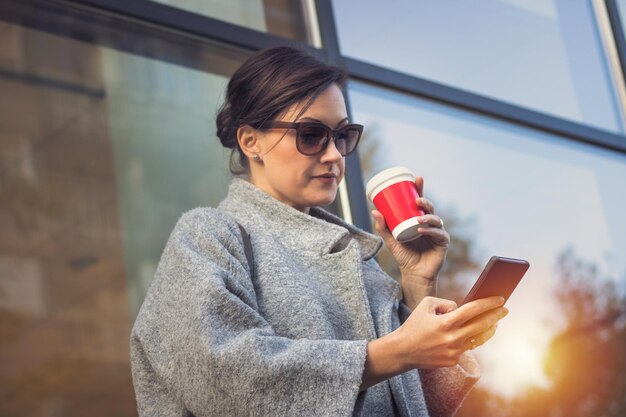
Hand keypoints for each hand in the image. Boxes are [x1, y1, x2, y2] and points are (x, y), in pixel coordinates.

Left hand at [371, 176, 448, 307]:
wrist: (413, 274)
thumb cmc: (403, 255)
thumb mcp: (390, 239)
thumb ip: (383, 227)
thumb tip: (374, 210)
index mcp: (418, 219)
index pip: (420, 202)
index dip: (420, 190)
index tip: (417, 178)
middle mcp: (429, 224)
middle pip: (430, 208)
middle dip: (425, 200)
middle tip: (418, 199)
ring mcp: (437, 232)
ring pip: (436, 219)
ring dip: (427, 216)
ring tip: (418, 218)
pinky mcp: (442, 242)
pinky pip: (439, 233)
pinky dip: (430, 230)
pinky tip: (422, 230)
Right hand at [395, 296, 507, 368]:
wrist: (403, 351)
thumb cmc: (414, 325)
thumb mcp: (426, 305)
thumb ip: (446, 303)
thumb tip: (460, 308)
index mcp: (446, 322)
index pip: (473, 310)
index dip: (489, 303)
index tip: (500, 298)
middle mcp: (452, 338)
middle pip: (482, 325)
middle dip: (496, 316)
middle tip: (504, 309)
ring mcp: (454, 352)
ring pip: (478, 339)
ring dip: (488, 329)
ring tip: (494, 323)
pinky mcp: (452, 361)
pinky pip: (466, 348)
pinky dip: (470, 340)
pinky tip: (472, 334)